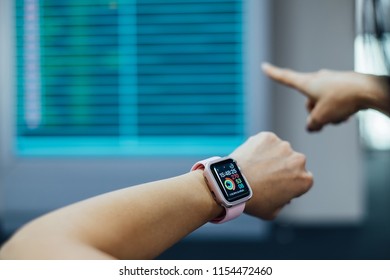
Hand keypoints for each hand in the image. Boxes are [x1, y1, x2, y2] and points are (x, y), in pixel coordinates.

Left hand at [229, 132, 312, 219]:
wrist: (232, 184)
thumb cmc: (253, 201)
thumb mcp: (274, 212)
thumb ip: (283, 202)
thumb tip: (282, 195)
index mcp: (305, 180)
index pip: (302, 180)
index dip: (290, 184)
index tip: (277, 187)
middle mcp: (298, 160)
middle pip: (293, 163)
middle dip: (283, 168)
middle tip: (265, 176)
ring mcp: (283, 146)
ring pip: (279, 151)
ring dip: (271, 157)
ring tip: (255, 167)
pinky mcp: (268, 136)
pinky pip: (265, 142)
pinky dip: (259, 147)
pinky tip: (250, 158)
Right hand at [261, 63, 385, 130]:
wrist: (370, 91)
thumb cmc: (343, 100)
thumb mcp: (321, 118)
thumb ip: (311, 124)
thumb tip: (312, 126)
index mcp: (308, 83)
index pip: (285, 78)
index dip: (273, 74)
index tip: (264, 66)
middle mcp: (318, 79)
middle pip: (308, 100)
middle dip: (314, 113)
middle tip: (324, 122)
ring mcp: (332, 81)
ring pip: (322, 102)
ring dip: (328, 113)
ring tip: (340, 118)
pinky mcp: (344, 85)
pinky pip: (334, 100)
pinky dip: (338, 109)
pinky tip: (348, 115)